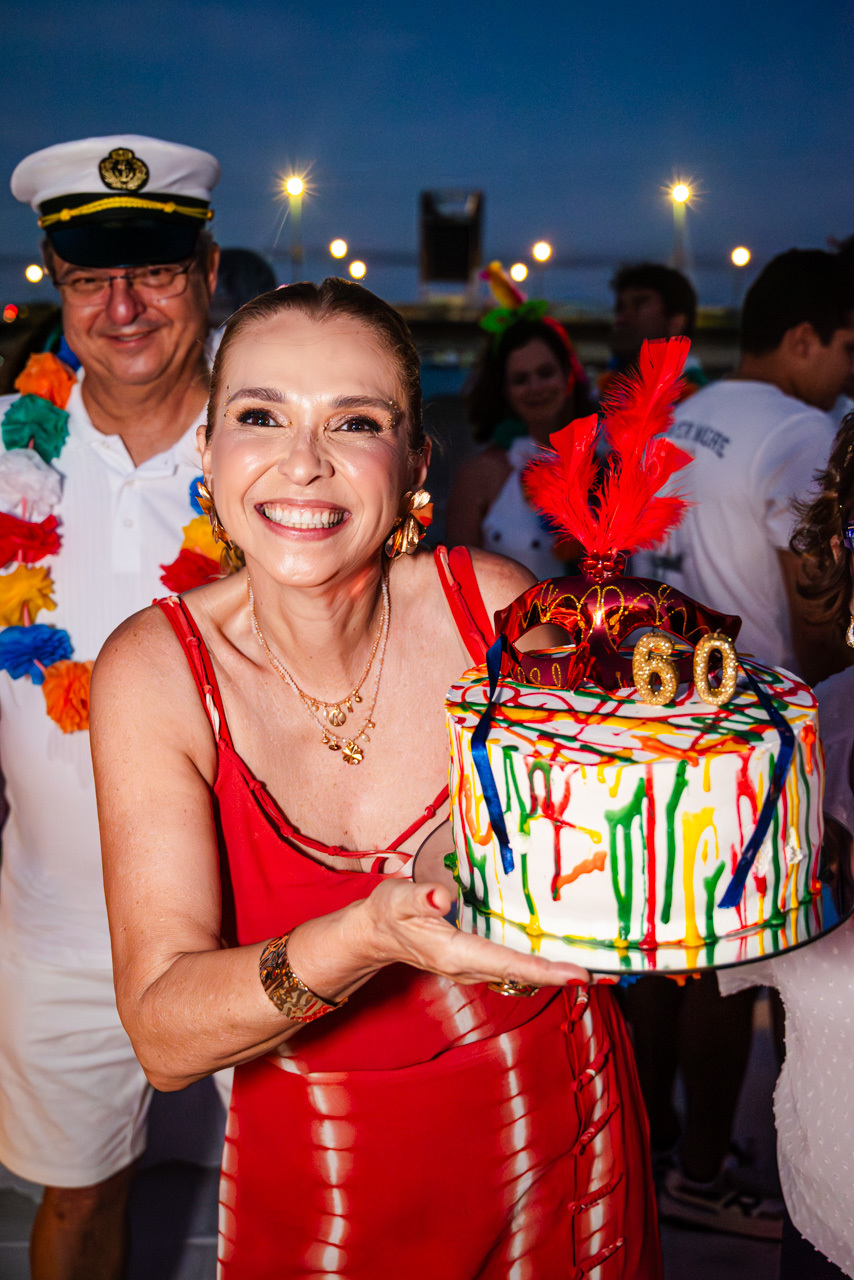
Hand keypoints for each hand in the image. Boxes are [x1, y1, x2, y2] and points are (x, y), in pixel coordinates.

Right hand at [360, 878, 588, 988]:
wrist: (376, 934)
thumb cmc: (388, 913)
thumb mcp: (397, 898)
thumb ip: (420, 897)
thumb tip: (443, 897)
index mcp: (455, 953)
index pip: (508, 964)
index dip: (545, 970)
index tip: (579, 974)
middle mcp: (470, 966)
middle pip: (524, 973)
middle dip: (562, 974)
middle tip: (608, 971)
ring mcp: (475, 966)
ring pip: (522, 971)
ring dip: (556, 969)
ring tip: (597, 963)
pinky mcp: (478, 959)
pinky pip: (515, 964)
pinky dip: (540, 962)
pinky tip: (561, 952)